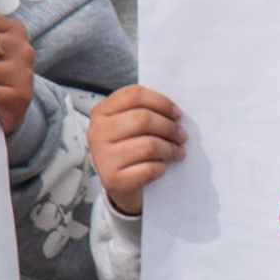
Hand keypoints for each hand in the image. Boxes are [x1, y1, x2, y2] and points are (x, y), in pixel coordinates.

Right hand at [89, 85, 182, 216]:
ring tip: (179, 152)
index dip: (161, 102)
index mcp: (101, 111)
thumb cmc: (130, 148)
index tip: (178, 114)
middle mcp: (97, 132)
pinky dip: (160, 168)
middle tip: (182, 136)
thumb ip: (146, 112)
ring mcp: (102, 156)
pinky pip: (147, 169)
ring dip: (170, 149)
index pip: (134, 95)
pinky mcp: (112, 179)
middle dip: (169, 127)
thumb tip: (177, 113)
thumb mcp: (130, 126)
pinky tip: (162, 168)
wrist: (118, 185)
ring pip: (148, 145)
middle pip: (143, 119)